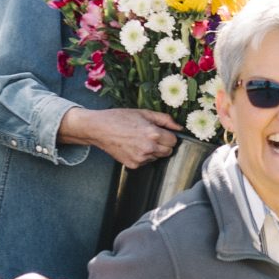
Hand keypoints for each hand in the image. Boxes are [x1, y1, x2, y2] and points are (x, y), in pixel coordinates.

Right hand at [66, 106, 181, 168]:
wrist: (99, 129)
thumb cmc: (119, 118)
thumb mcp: (144, 113)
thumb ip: (165, 119)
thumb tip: (179, 127)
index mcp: (153, 134)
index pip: (174, 141)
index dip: (168, 135)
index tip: (162, 132)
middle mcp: (149, 148)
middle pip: (168, 151)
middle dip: (163, 144)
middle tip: (151, 136)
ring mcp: (141, 158)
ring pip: (157, 157)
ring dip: (153, 150)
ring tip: (139, 140)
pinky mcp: (133, 165)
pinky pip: (145, 162)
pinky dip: (143, 156)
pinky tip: (133, 147)